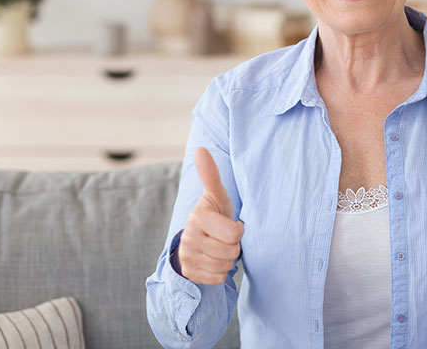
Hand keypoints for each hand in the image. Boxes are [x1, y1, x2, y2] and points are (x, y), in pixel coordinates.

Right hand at [178, 147, 244, 284]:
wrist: (200, 239)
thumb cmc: (215, 214)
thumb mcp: (216, 195)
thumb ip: (210, 175)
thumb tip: (200, 149)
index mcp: (198, 218)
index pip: (233, 234)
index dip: (238, 231)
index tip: (233, 224)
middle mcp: (189, 237)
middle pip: (230, 252)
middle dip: (234, 246)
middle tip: (226, 238)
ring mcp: (187, 257)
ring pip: (224, 266)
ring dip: (228, 259)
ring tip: (221, 247)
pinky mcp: (189, 272)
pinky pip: (217, 278)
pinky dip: (220, 272)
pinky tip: (215, 260)